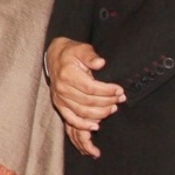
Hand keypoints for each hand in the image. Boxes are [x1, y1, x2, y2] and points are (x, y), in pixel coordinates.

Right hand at [46, 37, 124, 157]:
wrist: (54, 57)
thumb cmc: (71, 53)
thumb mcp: (81, 48)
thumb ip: (90, 55)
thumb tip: (101, 63)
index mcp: (67, 74)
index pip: (90, 88)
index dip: (107, 91)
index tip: (119, 90)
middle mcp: (62, 88)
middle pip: (88, 102)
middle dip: (108, 102)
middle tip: (120, 99)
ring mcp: (59, 98)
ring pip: (83, 112)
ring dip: (100, 113)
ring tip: (113, 108)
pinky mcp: (59, 105)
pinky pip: (71, 119)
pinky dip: (83, 125)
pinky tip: (96, 126)